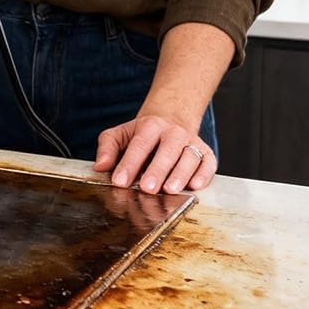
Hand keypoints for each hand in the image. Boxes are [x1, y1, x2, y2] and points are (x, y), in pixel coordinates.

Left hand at [92, 113, 216, 193]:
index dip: (129, 164)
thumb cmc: (143, 133)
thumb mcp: (121, 133)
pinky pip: (208, 163)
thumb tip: (100, 166)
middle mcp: (173, 133)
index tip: (120, 181)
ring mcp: (191, 142)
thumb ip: (108, 147)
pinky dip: (204, 175)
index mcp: (150, 126)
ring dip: (180, 174)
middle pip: (166, 151)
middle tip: (147, 188)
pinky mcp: (206, 153)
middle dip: (157, 170)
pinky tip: (195, 185)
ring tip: (170, 189)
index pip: (139, 145)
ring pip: (189, 157)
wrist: (172, 118)